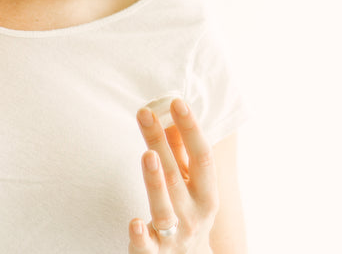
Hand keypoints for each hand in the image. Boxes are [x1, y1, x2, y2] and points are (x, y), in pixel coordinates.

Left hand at [129, 99, 218, 252]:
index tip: (177, 102)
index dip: (191, 128)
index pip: (202, 156)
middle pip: (177, 175)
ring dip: (155, 181)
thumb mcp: (191, 187)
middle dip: (161, 143)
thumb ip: (180, 154)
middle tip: (146, 114)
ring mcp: (175, 236)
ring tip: (147, 155)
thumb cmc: (187, 215)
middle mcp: (195, 215)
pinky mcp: (155, 253)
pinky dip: (141, 234)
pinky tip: (134, 221)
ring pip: (164, 208)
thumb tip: (170, 114)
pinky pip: (147, 245)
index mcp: (207, 193)